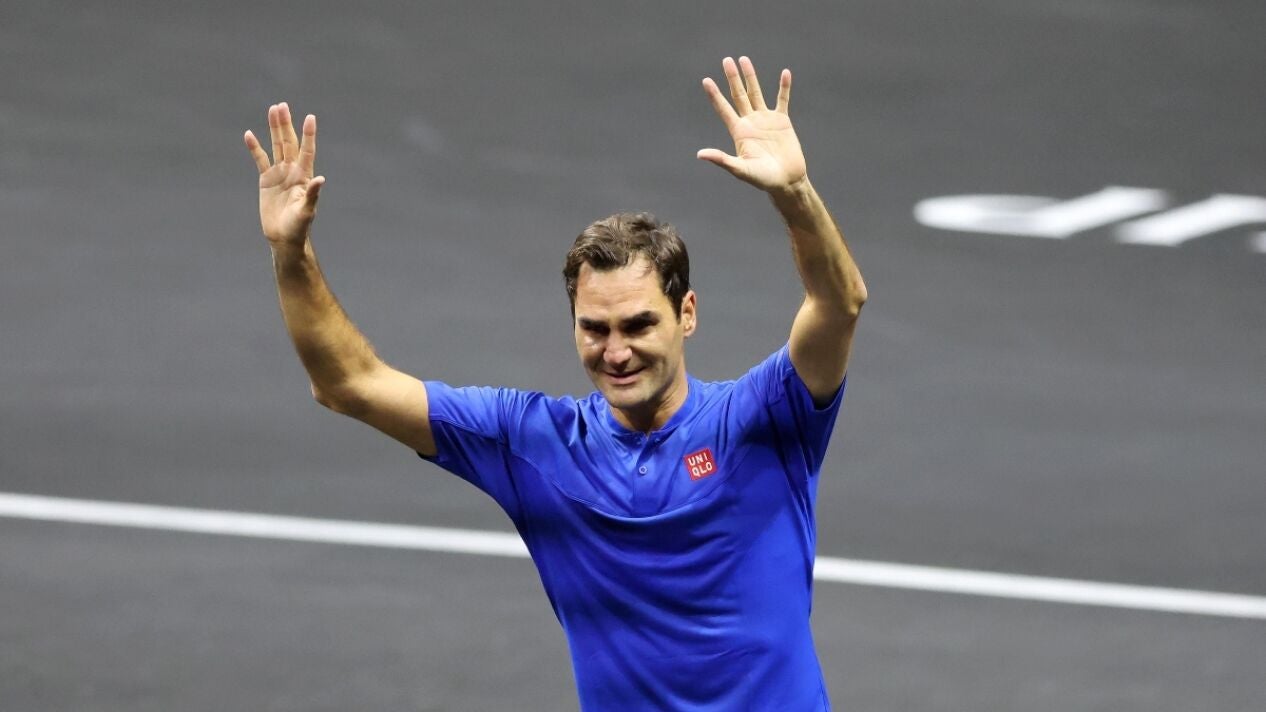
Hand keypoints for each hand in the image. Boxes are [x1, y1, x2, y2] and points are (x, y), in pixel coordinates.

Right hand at [244, 102, 324, 246]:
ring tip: (272, 110)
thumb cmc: (299, 226)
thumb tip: (320, 179)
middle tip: (282, 105)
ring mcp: (279, 174)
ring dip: (274, 129)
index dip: (308, 135)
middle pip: (289, 143)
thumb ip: (312, 195)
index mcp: (304, 176)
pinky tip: (249, 135)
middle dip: (286, 124)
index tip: (310, 117)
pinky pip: (260, 160)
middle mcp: (292, 171)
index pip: (307, 151)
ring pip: (276, 146)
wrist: (283, 237)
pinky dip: (255, 148)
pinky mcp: (266, 180)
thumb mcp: (306, 211)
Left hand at [697, 57, 806, 193]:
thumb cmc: (762, 179)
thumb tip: (700, 154)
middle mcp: (750, 122)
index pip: (724, 109)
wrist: (786, 181)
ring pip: (756, 93)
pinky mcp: (782, 121)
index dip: (715, 95)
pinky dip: (784, 87)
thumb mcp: (740, 169)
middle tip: (726, 60)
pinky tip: (785, 73)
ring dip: (751, 77)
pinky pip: (782, 100)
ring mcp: (766, 120)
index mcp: (739, 132)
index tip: (706, 80)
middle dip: (732, 78)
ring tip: (744, 60)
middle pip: (738, 95)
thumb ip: (722, 160)